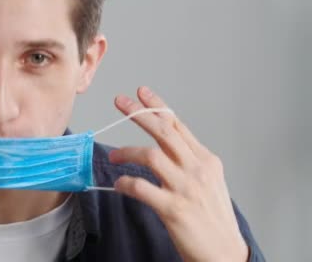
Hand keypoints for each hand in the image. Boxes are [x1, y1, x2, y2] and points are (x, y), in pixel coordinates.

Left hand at [109, 86, 248, 261]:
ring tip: (113, 156)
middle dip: (139, 113)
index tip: (141, 93)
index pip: (178, 126)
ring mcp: (186, 189)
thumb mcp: (209, 182)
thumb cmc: (213, 219)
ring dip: (127, 152)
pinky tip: (119, 185)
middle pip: (164, 132)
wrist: (225, 254)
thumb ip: (188, 162)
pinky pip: (142, 188)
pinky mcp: (174, 209)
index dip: (158, 106)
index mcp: (206, 161)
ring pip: (151, 156)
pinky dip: (126, 183)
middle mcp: (197, 170)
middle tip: (120, 102)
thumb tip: (166, 146)